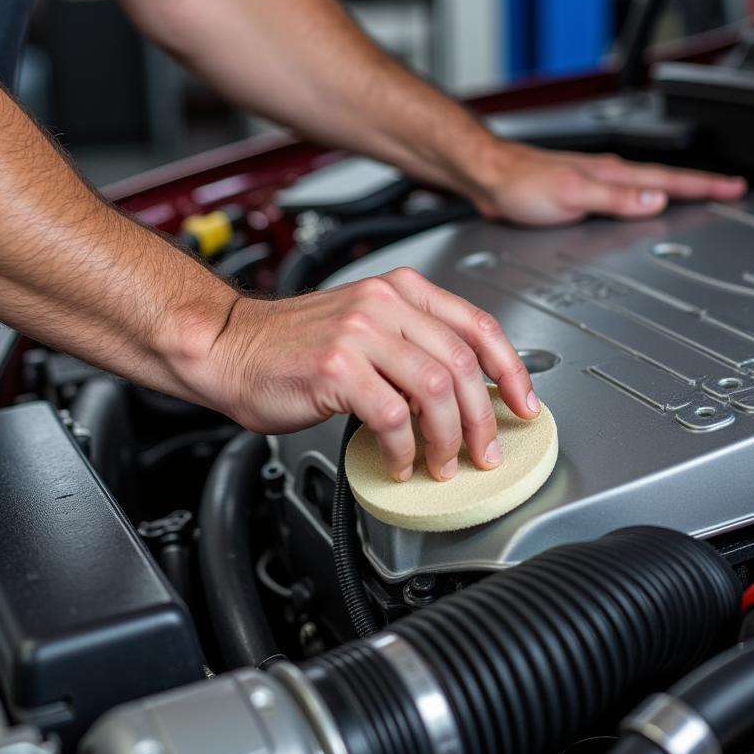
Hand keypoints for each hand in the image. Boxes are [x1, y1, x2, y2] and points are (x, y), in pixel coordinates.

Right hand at [207, 267, 538, 481]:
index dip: (511, 370)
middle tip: (485, 450)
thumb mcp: (367, 327)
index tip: (523, 404)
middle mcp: (385, 304)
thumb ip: (415, 346)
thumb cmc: (294, 346)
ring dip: (447, 439)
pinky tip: (398, 462)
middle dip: (484, 418)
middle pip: (464, 364)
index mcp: (401, 290)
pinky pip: (393, 417)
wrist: (229, 348)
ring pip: (437, 391)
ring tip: (442, 463)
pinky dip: (404, 449)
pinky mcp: (337, 368)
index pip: (479, 325)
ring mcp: (361, 333)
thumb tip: (465, 392)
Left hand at [470, 142, 745, 224]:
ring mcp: (596, 181)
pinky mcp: (581, 192)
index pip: (670, 179)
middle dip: (701, 185)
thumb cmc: (521, 184)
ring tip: (701, 195)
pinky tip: (645, 203)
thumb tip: (656, 201)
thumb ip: (616, 199)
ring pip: (648, 184)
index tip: (734, 189)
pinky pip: (626, 194)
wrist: (488, 176)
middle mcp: (608, 173)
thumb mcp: (573, 194)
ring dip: (676, 189)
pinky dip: (646, 197)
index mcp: (613, 173)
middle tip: (731, 190)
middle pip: (667, 179)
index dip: (704, 186)